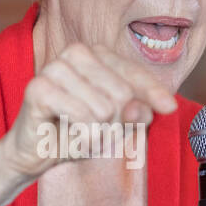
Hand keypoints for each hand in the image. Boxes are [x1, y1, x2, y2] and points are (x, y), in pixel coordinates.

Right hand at [0, 41, 176, 180]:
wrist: (35, 152)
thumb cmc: (76, 132)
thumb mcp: (115, 125)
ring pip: (104, 109)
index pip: (135, 73)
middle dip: (116, 124)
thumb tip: (140, 109)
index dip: (153, 93)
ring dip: (98, 134)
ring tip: (82, 135)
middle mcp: (76, 53)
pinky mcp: (38, 88)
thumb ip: (133, 115)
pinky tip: (70, 138)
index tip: (169, 108)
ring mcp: (55, 67)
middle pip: (123, 94)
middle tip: (97, 133)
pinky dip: (83, 137)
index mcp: (97, 54)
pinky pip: (82, 118)